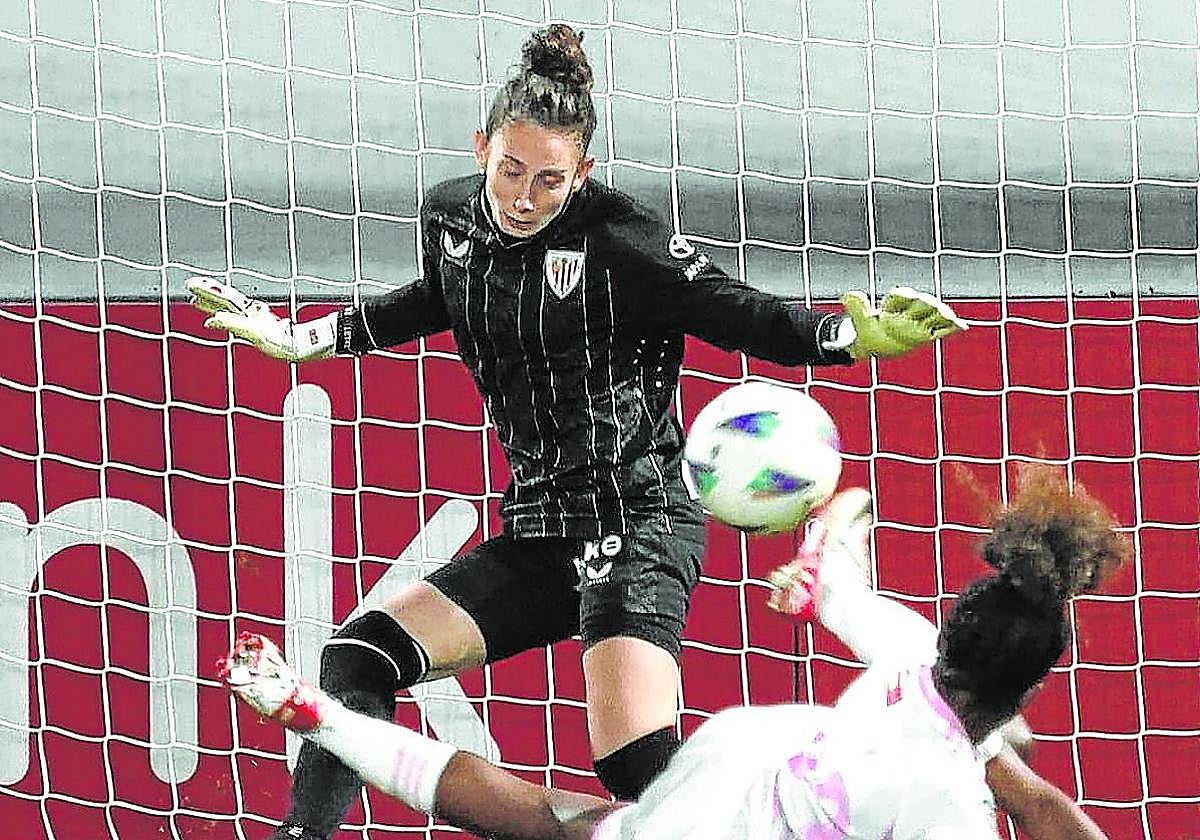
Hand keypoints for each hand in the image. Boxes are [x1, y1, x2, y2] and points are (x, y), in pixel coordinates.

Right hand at [186, 277, 335, 361]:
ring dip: (214, 304)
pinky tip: (221, 319)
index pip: (224, 298)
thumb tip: (213, 320)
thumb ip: (235, 325)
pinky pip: (238, 320)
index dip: (208, 291)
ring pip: (230, 309)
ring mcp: (255, 320)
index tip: (191, 286)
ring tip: (198, 301)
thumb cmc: (286, 342)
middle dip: (208, 294)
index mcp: (249, 313)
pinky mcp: (260, 329)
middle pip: (226, 300)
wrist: (304, 347)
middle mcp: (251, 314)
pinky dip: (226, 318)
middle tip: (191, 287)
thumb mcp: (257, 335)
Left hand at [839, 286, 967, 359]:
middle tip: (924, 313)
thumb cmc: (868, 331)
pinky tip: (962, 327)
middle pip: (924, 302)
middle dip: (924, 305)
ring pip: (937, 314)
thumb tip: (848, 294)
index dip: (899, 301)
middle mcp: (911, 310)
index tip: (889, 311)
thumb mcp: (861, 322)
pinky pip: (944, 330)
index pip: (902, 296)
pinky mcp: (929, 334)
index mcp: (896, 304)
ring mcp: (922, 322)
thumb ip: (857, 308)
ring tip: (948, 317)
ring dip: (942, 315)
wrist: (876, 344)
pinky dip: (953, 327)